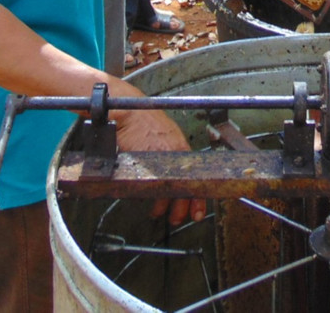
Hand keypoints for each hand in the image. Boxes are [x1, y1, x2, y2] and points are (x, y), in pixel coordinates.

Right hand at [111, 105, 207, 224]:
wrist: (132, 111)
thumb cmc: (148, 122)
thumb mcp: (170, 135)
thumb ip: (175, 153)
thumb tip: (179, 169)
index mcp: (183, 150)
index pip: (195, 179)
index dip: (197, 200)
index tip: (198, 213)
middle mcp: (174, 157)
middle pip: (182, 190)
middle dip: (180, 209)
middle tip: (176, 218)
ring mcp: (159, 161)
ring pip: (165, 191)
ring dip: (161, 205)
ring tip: (158, 211)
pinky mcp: (143, 162)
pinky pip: (148, 185)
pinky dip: (147, 194)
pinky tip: (146, 198)